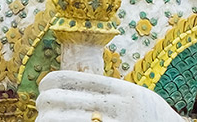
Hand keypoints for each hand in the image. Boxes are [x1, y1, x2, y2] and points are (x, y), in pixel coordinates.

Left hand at [36, 71, 183, 121]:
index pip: (68, 79)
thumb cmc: (152, 119)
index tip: (44, 89)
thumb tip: (70, 86)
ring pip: (62, 120)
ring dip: (48, 121)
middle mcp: (116, 108)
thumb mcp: (135, 97)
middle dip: (45, 106)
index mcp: (120, 90)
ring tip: (46, 121)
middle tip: (44, 111)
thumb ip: (107, 91)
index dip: (49, 83)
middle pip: (58, 100)